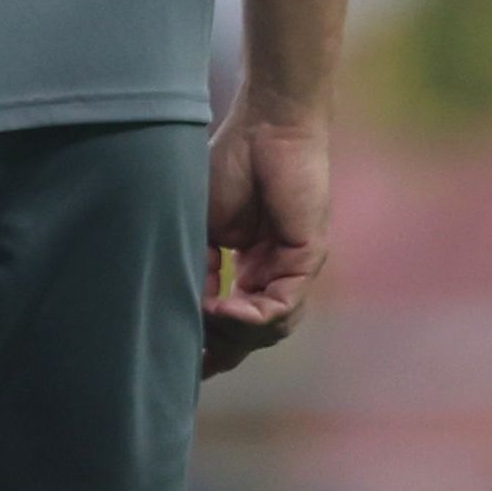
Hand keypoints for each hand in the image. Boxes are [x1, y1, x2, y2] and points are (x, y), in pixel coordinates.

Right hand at [201, 114, 328, 376]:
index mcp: (250, 265)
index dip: (210, 343)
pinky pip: (285, 303)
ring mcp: (294, 267)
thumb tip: (191, 310)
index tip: (183, 363)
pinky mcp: (308, 257)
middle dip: (222, 348)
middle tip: (191, 358)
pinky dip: (254, 314)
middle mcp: (275, 271)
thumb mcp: (201, 226)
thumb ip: (199, 267)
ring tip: (205, 324)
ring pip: (272, 326)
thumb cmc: (229, 164)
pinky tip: (224, 310)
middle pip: (252, 332)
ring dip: (237, 333)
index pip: (234, 318)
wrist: (266, 127)